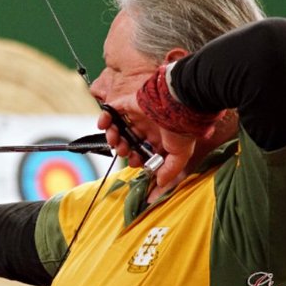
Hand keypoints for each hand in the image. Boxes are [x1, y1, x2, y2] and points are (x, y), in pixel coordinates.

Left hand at [96, 104, 217, 196]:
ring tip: (114, 139)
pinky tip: (104, 124)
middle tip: (125, 151)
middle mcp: (149, 127)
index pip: (143, 152)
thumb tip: (161, 184)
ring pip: (120, 129)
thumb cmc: (180, 128)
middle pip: (129, 142)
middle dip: (123, 150)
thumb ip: (170, 170)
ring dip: (113, 137)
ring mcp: (138, 115)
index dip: (136, 159)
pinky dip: (105, 118)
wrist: (176, 102)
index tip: (136, 162)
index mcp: (160, 138)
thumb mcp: (180, 154)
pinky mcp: (130, 104)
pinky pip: (112, 111)